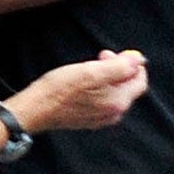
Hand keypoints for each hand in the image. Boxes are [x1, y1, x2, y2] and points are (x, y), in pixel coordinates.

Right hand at [12, 51, 147, 133]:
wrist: (33, 110)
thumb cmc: (59, 90)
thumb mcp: (90, 72)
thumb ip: (119, 67)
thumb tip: (139, 61)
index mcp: (118, 102)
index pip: (140, 82)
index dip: (133, 65)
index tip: (119, 54)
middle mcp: (114, 113)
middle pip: (127, 87)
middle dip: (118, 69)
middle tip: (101, 56)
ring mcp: (101, 118)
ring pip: (114, 92)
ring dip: (107, 77)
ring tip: (89, 68)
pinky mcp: (89, 119)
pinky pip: (102, 100)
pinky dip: (98, 87)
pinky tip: (82, 82)